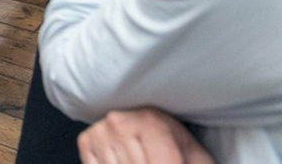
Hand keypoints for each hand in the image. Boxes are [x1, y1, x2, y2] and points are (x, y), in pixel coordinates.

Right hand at [79, 107, 214, 163]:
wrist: (153, 125)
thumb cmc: (175, 144)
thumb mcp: (195, 158)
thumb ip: (192, 162)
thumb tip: (188, 161)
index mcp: (151, 122)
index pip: (160, 163)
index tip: (174, 161)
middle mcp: (120, 121)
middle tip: (153, 156)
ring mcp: (100, 131)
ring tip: (142, 157)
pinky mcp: (86, 140)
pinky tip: (126, 160)